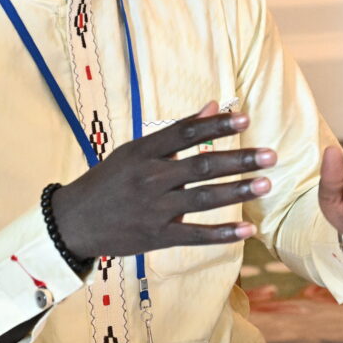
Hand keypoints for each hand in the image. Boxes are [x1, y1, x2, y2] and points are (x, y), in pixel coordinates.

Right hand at [52, 101, 275, 258]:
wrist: (72, 222)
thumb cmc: (109, 180)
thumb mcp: (135, 150)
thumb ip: (177, 131)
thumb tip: (214, 105)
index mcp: (144, 152)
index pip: (186, 133)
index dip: (216, 125)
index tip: (245, 119)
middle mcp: (150, 178)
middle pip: (201, 166)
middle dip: (238, 160)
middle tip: (271, 156)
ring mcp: (153, 209)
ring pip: (202, 198)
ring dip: (237, 191)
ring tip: (266, 184)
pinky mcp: (155, 237)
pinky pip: (195, 236)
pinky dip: (222, 233)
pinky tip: (248, 229)